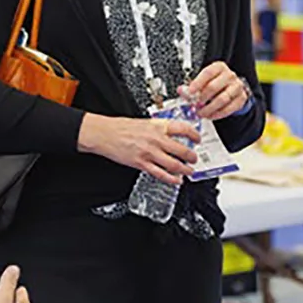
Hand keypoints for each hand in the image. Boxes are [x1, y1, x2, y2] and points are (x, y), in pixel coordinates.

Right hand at [77, 114, 199, 184]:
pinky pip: (161, 174)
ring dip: (185, 169)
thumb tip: (172, 134)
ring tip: (189, 171)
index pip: (183, 128)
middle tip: (195, 159)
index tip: (197, 139)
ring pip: (174, 164)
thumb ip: (159, 129)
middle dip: (192, 156)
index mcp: (158, 126)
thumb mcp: (144, 122)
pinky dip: (171, 179)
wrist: (104, 134)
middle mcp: (156, 139)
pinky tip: (176, 180)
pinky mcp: (141, 164)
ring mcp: (149, 153)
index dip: (194, 135)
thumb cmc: (121, 127)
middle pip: (182, 150)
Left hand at [183, 62, 250, 120]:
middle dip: (202, 98)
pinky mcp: (241, 98)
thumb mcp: (204, 80)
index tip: (190, 92)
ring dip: (209, 108)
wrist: (232, 87)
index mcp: (219, 67)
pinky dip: (218, 114)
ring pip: (222, 99)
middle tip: (195, 105)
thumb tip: (181, 90)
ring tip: (202, 112)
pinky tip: (211, 115)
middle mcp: (229, 75)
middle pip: (214, 86)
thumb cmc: (216, 82)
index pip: (207, 73)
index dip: (197, 83)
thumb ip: (192, 85)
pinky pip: (229, 108)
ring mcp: (237, 87)